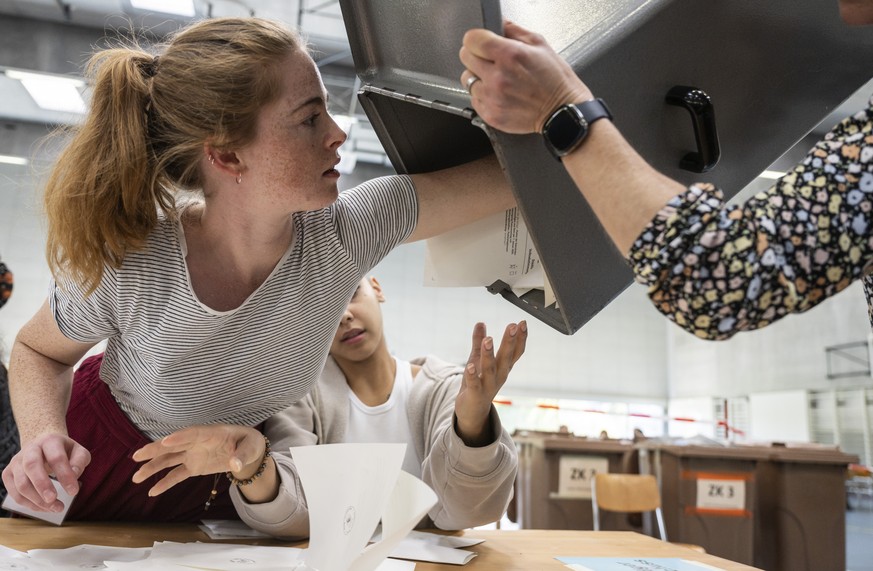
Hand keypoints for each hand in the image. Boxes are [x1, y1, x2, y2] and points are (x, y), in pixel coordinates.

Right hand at [1, 433, 89, 511]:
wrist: (43, 446)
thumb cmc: (64, 451)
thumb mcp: (78, 452)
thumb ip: (80, 461)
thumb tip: (74, 475)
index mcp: (49, 441)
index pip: (56, 458)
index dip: (65, 476)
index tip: (73, 492)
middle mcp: (30, 449)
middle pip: (31, 466)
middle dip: (42, 485)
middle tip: (54, 500)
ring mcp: (16, 461)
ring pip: (21, 483)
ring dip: (37, 500)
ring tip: (56, 508)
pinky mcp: (8, 474)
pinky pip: (15, 493)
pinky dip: (29, 504)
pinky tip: (44, 508)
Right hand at [131, 425, 265, 495]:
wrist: (247, 451)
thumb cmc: (249, 443)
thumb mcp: (251, 447)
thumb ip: (242, 455)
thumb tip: (236, 465)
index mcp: (211, 433)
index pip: (193, 433)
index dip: (180, 437)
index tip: (165, 441)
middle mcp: (197, 443)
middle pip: (173, 445)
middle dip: (155, 450)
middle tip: (137, 456)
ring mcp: (193, 454)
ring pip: (169, 460)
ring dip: (153, 467)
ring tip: (136, 477)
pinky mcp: (193, 466)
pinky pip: (177, 474)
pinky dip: (165, 483)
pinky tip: (151, 491)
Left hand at [454, 321, 527, 446]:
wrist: (472, 412)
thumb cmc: (477, 382)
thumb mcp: (477, 360)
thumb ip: (478, 342)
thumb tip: (480, 323)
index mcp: (503, 367)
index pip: (515, 352)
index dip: (520, 338)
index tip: (522, 322)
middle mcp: (499, 376)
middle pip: (506, 358)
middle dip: (509, 342)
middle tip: (512, 326)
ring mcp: (488, 386)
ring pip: (490, 369)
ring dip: (489, 355)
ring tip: (488, 339)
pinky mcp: (475, 395)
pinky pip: (474, 384)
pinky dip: (472, 375)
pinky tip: (469, 365)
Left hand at [459, 21, 592, 132]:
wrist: (562, 112)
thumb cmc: (555, 80)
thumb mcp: (540, 45)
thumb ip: (515, 31)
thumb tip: (500, 24)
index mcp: (509, 55)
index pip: (472, 40)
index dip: (476, 39)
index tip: (481, 42)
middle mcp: (498, 77)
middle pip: (465, 58)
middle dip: (476, 55)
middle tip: (490, 60)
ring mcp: (492, 98)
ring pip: (468, 80)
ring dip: (478, 77)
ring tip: (496, 79)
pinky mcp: (491, 115)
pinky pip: (474, 100)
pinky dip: (483, 96)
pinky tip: (499, 94)